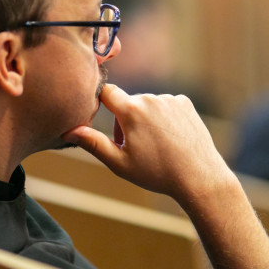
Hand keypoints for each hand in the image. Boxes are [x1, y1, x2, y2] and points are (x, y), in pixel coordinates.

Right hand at [62, 84, 268, 268]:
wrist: (199, 176)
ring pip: (147, 105)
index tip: (98, 111)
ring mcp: (169, 99)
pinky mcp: (185, 103)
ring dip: (145, 119)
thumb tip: (69, 131)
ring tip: (156, 146)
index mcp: (131, 110)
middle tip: (134, 147)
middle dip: (125, 120)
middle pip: (127, 103)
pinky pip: (165, 105)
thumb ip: (93, 143)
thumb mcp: (119, 163)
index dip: (100, 101)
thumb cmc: (157, 173)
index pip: (106, 92)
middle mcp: (150, 98)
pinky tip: (171, 138)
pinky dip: (164, 118)